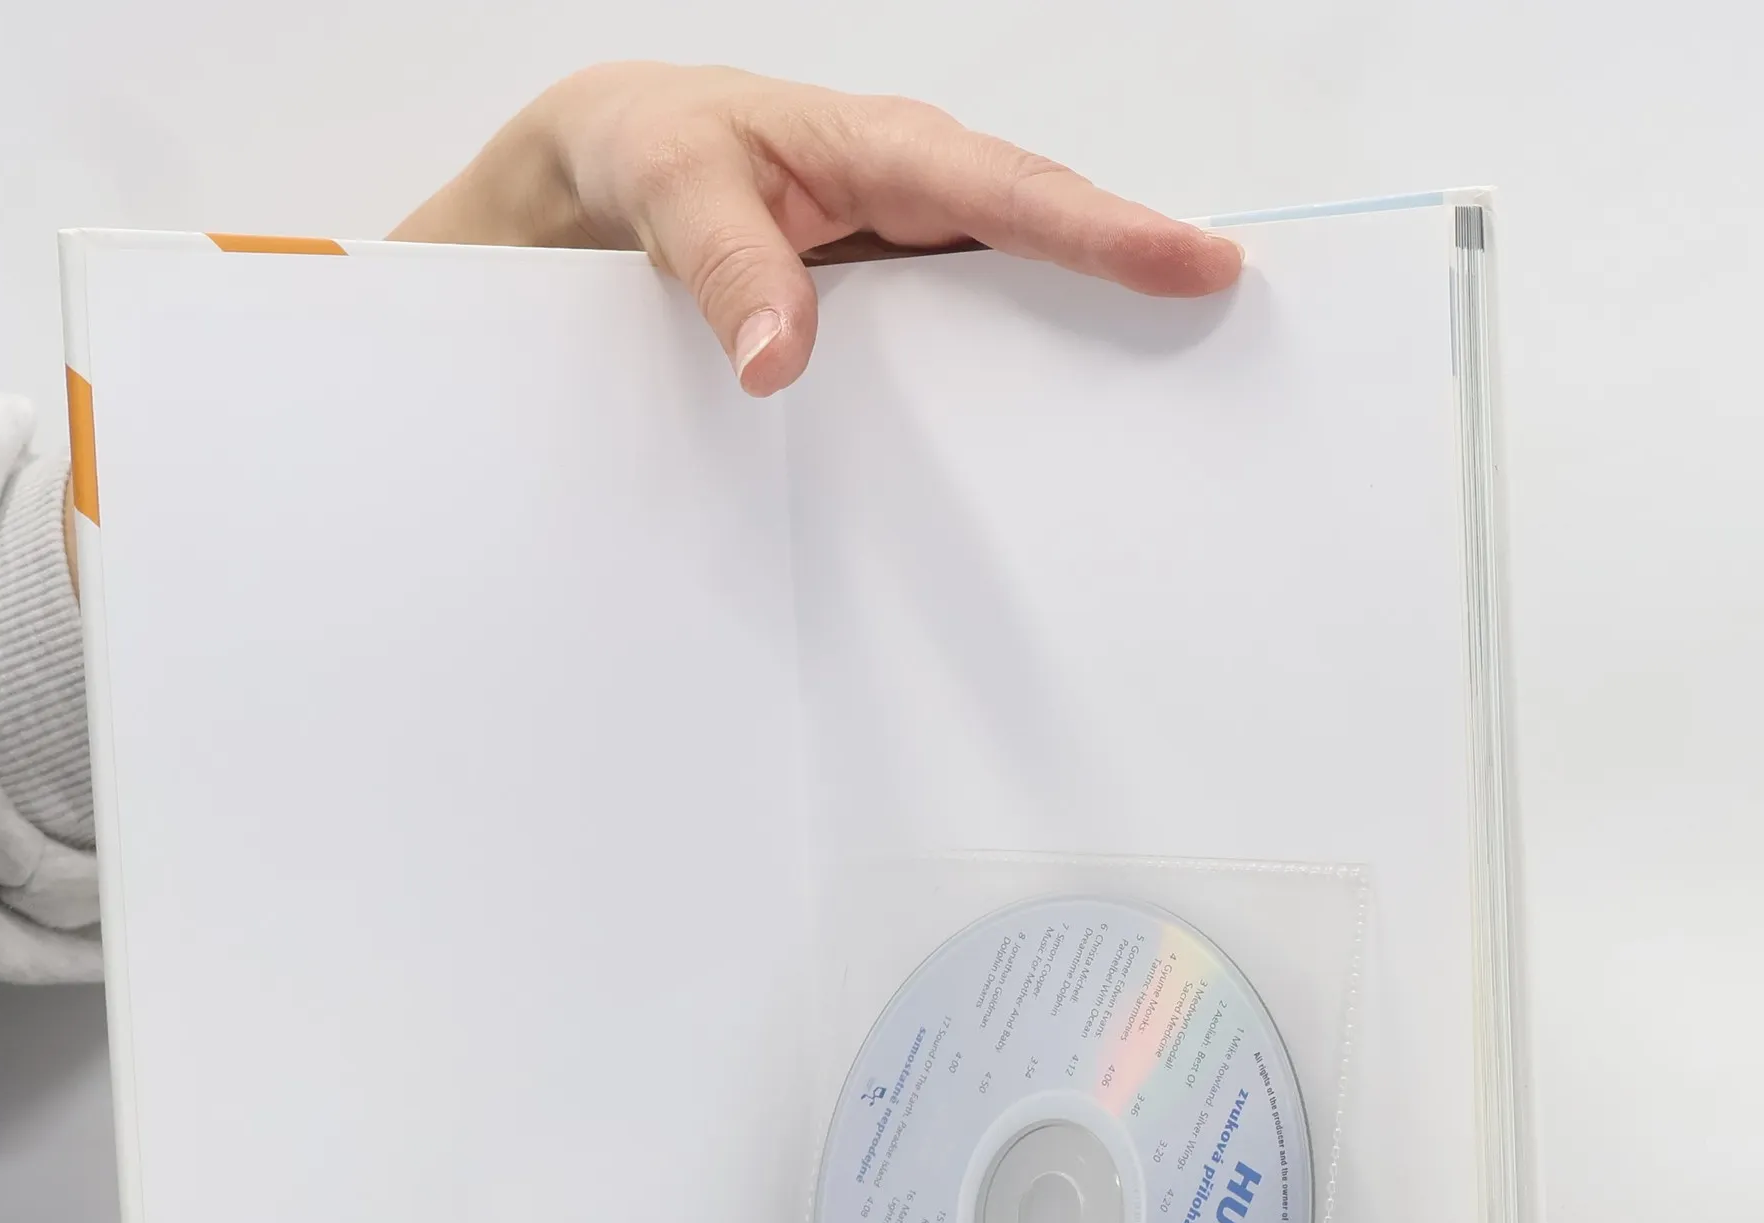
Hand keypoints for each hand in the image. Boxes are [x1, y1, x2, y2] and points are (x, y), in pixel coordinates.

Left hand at [390, 62, 1241, 396]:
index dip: (1109, 234)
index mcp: (884, 150)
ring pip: (1025, 298)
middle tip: (1242, 346)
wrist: (612, 168)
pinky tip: (1042, 443)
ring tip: (1178, 408)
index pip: (1015, 193)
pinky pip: (971, 341)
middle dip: (1148, 285)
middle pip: (1054, 244)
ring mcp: (914, 257)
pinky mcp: (894, 307)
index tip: (1199, 266)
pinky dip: (1015, 380)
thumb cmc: (651, 148)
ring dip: (1092, 345)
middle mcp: (919, 198)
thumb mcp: (669, 189)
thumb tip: (779, 363)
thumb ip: (726, 265)